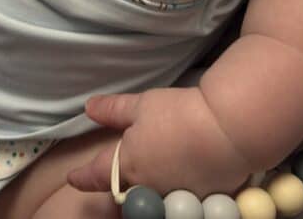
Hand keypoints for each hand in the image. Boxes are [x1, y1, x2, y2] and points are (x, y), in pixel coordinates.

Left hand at [67, 87, 254, 198]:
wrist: (229, 131)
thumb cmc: (180, 114)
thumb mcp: (142, 105)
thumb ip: (114, 110)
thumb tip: (89, 108)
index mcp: (129, 163)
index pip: (98, 175)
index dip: (83, 176)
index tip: (73, 177)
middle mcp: (148, 186)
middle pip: (125, 194)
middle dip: (118, 190)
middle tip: (116, 180)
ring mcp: (175, 195)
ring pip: (153, 197)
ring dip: (147, 190)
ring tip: (149, 177)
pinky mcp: (201, 197)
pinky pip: (180, 198)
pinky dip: (175, 190)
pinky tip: (182, 178)